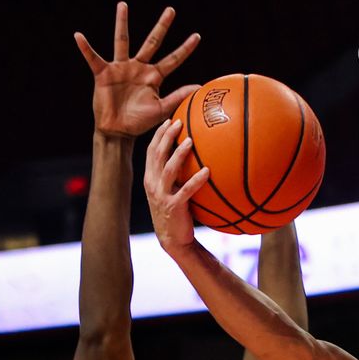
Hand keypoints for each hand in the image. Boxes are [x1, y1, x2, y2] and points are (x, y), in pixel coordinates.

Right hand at [75, 2, 199, 137]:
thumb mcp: (162, 109)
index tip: (197, 36)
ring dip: (122, 23)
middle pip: (152, 42)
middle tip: (172, 10)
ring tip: (123, 5)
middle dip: (162, 26)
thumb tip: (198, 86)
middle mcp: (139, 68)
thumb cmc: (139, 121)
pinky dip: (86, 48)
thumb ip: (178, 96)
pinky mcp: (103, 73)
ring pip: (122, 41)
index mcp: (154, 76)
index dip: (185, 49)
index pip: (173, 59)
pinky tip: (79, 37)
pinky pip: (93, 58)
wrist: (118, 130)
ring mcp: (121, 68)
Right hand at [144, 119, 208, 251]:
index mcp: (150, 178)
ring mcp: (162, 195)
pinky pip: (186, 190)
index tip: (169, 120)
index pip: (151, 152)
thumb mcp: (172, 191)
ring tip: (191, 141)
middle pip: (157, 155)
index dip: (159, 135)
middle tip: (179, 122)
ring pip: (168, 169)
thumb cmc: (177, 213)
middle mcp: (152, 184)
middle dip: (166, 137)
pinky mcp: (174, 207)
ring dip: (179, 154)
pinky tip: (208, 171)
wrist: (173, 240)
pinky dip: (196, 180)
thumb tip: (196, 157)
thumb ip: (177, 175)